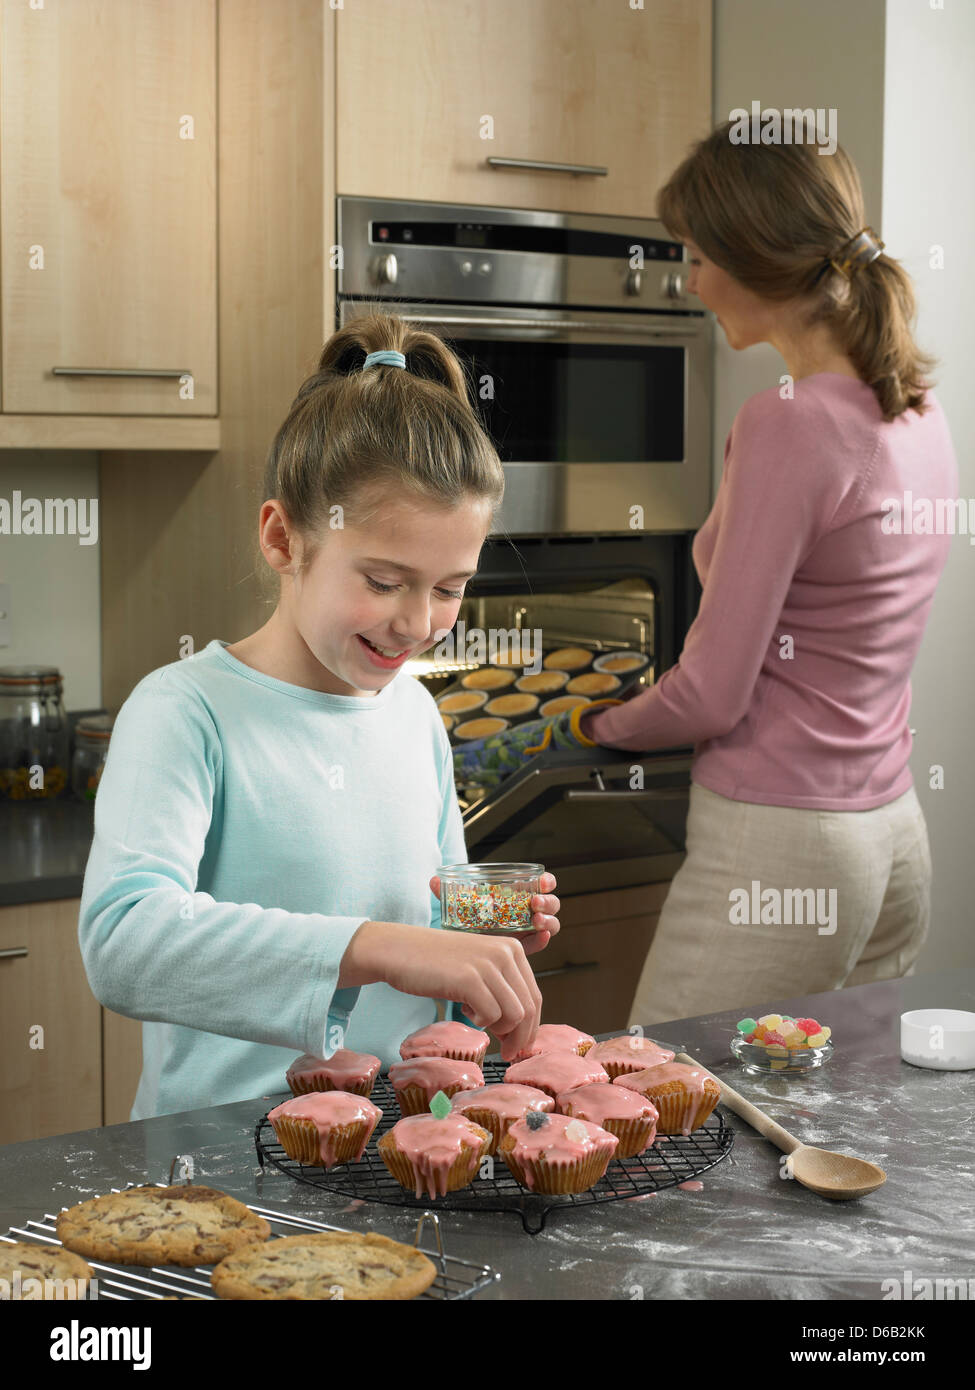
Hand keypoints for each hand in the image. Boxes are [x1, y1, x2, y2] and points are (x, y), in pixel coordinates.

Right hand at [340, 919, 543, 1059]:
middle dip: (521, 1038)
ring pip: (515, 1015)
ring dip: (501, 1032)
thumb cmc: (436, 964)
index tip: (519, 1045)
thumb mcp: (478, 968)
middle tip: (507, 1054)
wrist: (398, 950)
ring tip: (481, 1026)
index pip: (535, 996)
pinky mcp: (469, 979)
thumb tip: (520, 1029)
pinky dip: (481, 1023)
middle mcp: (506, 952)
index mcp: (512, 948)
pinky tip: (465, 1013)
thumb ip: (501, 988)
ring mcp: (488, 965)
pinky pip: (492, 1015)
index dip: (531, 1027)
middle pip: (529, 1008)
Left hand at [428, 871, 559, 955]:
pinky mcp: (524, 950)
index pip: (541, 884)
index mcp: (517, 895)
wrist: (463, 950)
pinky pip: (538, 945)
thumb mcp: (460, 906)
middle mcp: (527, 911)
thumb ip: (448, 894)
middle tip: (535, 902)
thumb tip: (433, 880)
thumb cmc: (467, 921)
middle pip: (551, 904)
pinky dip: (542, 940)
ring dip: (548, 921)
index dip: (547, 881)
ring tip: (536, 920)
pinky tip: (540, 937)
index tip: (543, 881)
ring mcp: (528, 931)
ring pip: (550, 924)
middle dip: (548, 902)